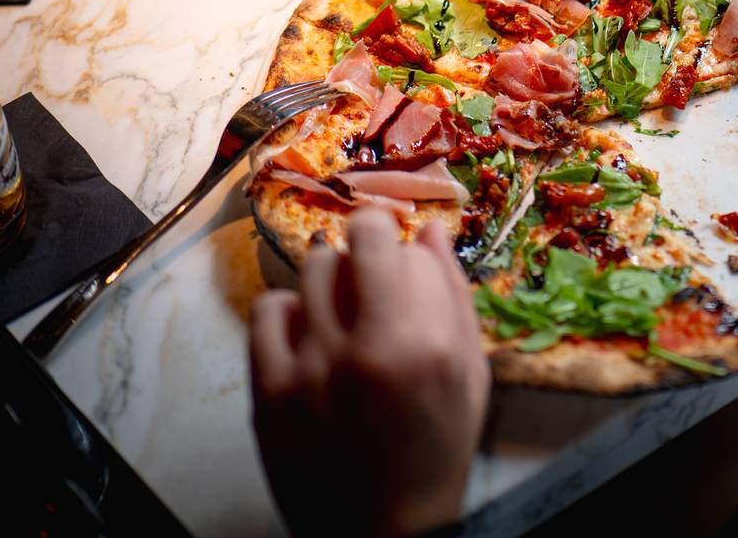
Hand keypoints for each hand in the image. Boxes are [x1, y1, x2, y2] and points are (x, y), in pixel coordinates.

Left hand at [250, 211, 489, 536]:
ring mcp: (309, 372)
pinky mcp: (269, 393)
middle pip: (347, 246)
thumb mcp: (469, 373)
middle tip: (371, 273)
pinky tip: (309, 331)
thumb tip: (429, 229)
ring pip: (308, 272)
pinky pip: (268, 311)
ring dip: (330, 277)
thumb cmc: (436, 446)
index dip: (389, 233)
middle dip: (363, 247)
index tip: (392, 246)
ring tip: (343, 306)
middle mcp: (363, 351)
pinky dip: (290, 310)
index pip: (389, 243)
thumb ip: (453, 295)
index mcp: (420, 346)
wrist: (382, 526)